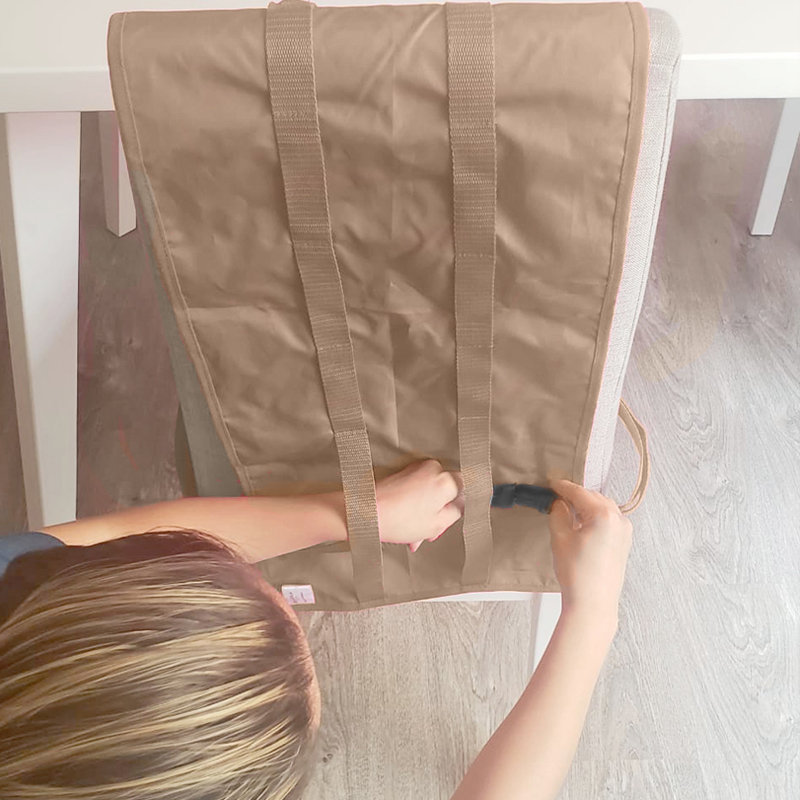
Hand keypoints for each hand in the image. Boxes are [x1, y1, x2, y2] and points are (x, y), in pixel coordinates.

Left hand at [376, 460, 463, 551]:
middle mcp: (432, 469)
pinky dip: (413, 504)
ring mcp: (416, 468)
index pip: (467, 486)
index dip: (463, 502)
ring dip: (425, 511)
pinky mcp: (402, 471)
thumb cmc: (398, 519)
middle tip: (432, 530)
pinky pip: (416, 489)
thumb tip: (461, 504)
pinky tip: (405, 523)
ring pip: (430, 492)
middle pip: (446, 491)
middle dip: (440, 511)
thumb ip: (456, 512)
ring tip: (414, 532)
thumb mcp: (437, 524)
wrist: (365, 511)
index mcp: (446, 480)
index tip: (460, 510)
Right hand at [548, 479, 632, 622]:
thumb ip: (558, 514)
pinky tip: (581, 524)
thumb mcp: (560, 538)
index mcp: (604, 515)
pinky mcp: (624, 542)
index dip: (562, 487)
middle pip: (593, 497)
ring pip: (602, 508)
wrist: (593, 603)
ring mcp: (625, 531)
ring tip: (567, 510)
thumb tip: (558, 503)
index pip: (579, 493)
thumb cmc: (577, 574)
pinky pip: (609, 520)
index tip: (551, 483)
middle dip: (575, 496)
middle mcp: (619, 519)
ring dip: (586, 506)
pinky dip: (595, 517)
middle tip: (556, 497)